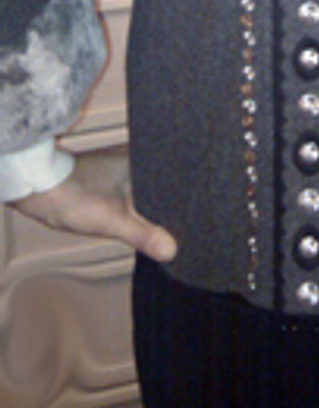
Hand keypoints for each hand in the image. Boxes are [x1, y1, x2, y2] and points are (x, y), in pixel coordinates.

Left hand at [10, 148, 176, 260]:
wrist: (39, 188)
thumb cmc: (73, 196)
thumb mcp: (114, 221)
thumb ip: (144, 235)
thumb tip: (171, 249)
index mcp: (141, 159)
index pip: (172, 176)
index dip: (182, 197)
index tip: (191, 217)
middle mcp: (132, 158)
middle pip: (160, 184)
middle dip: (166, 205)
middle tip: (173, 228)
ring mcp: (119, 166)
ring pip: (145, 188)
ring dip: (149, 206)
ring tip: (156, 226)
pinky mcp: (107, 177)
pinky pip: (131, 191)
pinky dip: (135, 205)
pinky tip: (134, 218)